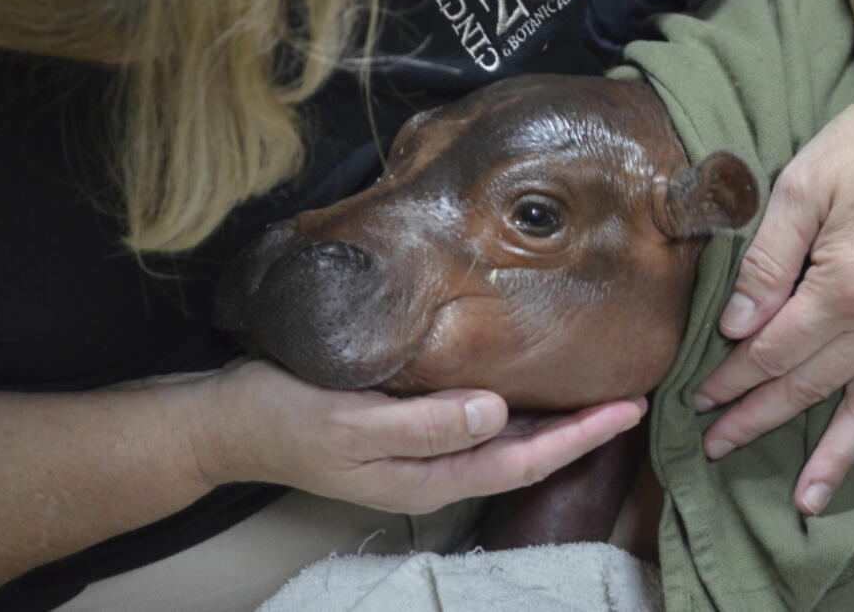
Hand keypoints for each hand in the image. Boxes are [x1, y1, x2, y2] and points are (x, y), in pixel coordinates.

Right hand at [183, 359, 646, 514]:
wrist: (225, 419)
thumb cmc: (283, 416)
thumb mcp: (350, 421)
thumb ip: (424, 424)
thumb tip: (497, 413)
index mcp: (427, 477)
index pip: (522, 461)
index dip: (578, 438)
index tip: (627, 408)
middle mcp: (433, 468)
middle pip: (524, 453)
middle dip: (579, 429)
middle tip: (629, 392)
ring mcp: (418, 448)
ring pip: (503, 437)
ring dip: (551, 415)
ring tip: (594, 385)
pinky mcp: (404, 422)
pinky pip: (473, 417)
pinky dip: (510, 401)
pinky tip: (522, 375)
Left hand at [695, 26, 853, 514]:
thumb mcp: (802, 188)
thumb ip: (768, 260)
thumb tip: (739, 324)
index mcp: (844, 288)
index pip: (773, 352)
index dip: (732, 379)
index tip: (699, 399)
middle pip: (810, 386)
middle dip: (759, 419)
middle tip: (718, 447)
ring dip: (834, 456)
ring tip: (806, 499)